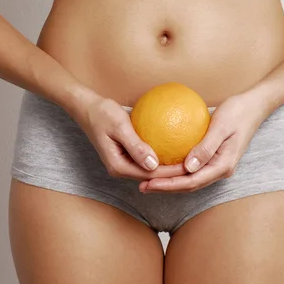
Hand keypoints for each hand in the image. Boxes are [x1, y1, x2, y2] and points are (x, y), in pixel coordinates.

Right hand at [74, 94, 188, 180]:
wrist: (87, 108)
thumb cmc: (102, 113)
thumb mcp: (120, 126)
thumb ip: (136, 146)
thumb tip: (153, 164)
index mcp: (118, 166)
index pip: (151, 174)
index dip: (172, 172)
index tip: (191, 166)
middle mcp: (120, 169)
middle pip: (152, 175)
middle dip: (174, 174)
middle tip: (196, 165)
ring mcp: (123, 163)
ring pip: (150, 169)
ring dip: (169, 166)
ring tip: (190, 160)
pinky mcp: (126, 155)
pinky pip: (146, 158)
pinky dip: (160, 155)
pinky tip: (176, 148)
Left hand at [138, 91, 269, 192]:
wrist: (254, 107)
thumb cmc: (237, 112)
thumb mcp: (221, 126)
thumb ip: (206, 147)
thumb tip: (188, 167)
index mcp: (223, 166)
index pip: (191, 181)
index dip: (169, 185)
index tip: (149, 182)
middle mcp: (220, 170)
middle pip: (189, 185)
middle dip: (165, 187)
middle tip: (142, 185)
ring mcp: (218, 165)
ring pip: (190, 179)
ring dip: (169, 181)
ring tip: (148, 180)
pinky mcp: (214, 158)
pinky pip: (192, 168)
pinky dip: (177, 170)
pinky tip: (162, 164)